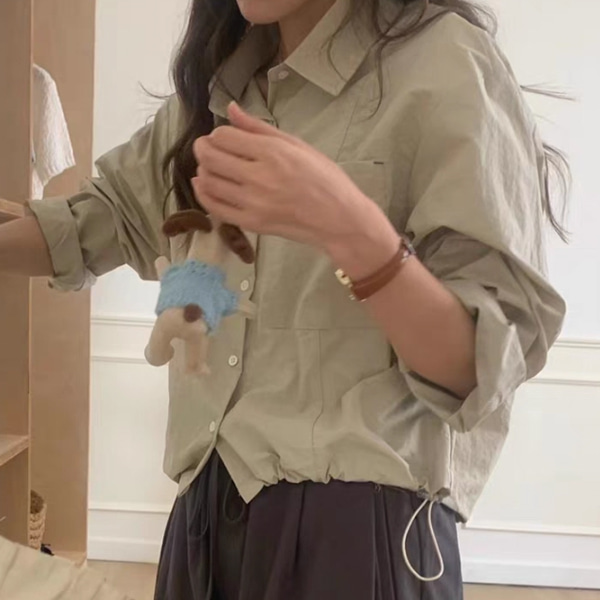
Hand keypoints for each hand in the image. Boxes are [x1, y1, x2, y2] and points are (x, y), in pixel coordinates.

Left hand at [191, 102, 393, 264]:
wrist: (340, 220)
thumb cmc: (325, 180)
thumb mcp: (298, 146)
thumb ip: (260, 128)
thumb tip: (231, 109)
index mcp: (273, 153)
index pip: (223, 137)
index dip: (218, 134)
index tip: (225, 137)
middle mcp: (259, 177)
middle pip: (211, 157)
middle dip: (203, 149)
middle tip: (207, 148)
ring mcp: (253, 203)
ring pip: (208, 181)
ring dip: (202, 170)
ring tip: (210, 167)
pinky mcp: (251, 223)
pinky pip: (215, 207)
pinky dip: (203, 193)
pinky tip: (205, 185)